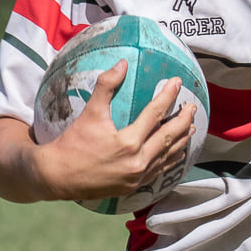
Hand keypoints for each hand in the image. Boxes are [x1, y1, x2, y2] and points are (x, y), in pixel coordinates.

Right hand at [35, 59, 195, 201]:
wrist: (58, 177)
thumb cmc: (73, 143)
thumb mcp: (90, 113)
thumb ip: (106, 86)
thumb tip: (122, 64)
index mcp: (129, 142)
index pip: (155, 114)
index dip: (168, 96)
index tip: (177, 82)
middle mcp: (137, 161)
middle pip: (169, 137)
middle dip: (184, 120)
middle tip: (193, 106)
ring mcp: (137, 177)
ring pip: (168, 156)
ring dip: (182, 140)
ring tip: (192, 127)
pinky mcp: (134, 186)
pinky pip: (159, 171)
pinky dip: (171, 160)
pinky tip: (177, 154)